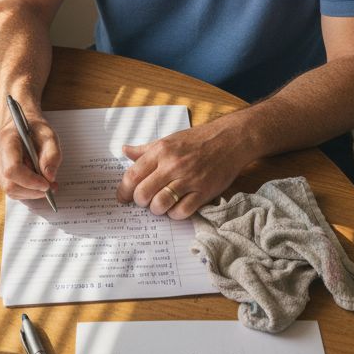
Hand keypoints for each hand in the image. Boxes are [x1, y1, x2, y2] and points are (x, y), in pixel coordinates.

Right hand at [0, 111, 60, 200]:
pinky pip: (9, 189)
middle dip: (32, 190)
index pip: (12, 169)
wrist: (20, 124)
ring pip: (9, 190)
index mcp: (6, 140)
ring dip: (30, 192)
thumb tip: (49, 177)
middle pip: (10, 184)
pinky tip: (34, 181)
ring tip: (44, 182)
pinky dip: (24, 190)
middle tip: (50, 186)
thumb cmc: (34, 129)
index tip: (46, 184)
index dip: (30, 181)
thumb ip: (52, 155)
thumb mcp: (49, 136)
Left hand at [115, 120, 252, 219]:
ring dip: (156, 209)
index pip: (132, 176)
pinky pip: (182, 212)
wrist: (229, 139)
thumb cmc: (198, 140)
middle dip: (140, 202)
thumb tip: (124, 151)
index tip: (123, 197)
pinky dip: (175, 214)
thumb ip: (145, 149)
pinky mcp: (204, 191)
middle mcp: (172, 165)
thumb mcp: (169, 139)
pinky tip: (176, 207)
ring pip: (160, 204)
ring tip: (160, 205)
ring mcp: (189, 179)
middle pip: (143, 193)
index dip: (124, 191)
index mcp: (161, 151)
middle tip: (144, 201)